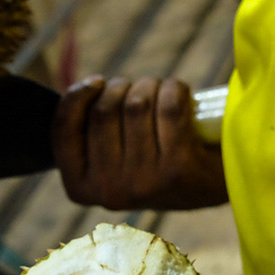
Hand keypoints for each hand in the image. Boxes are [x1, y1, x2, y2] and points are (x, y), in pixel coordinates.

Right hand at [51, 76, 227, 210]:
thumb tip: (83, 91)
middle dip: (123, 87)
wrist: (213, 183)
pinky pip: (168, 106)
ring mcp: (143, 183)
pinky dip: (177, 90)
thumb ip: (89, 131)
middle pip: (103, 110)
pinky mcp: (177, 169)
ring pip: (136, 104)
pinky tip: (183, 98)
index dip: (77, 96)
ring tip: (163, 95)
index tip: (98, 82)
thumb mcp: (111, 155)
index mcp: (82, 189)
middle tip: (141, 91)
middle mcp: (109, 192)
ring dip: (152, 86)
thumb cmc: (155, 158)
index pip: (62, 130)